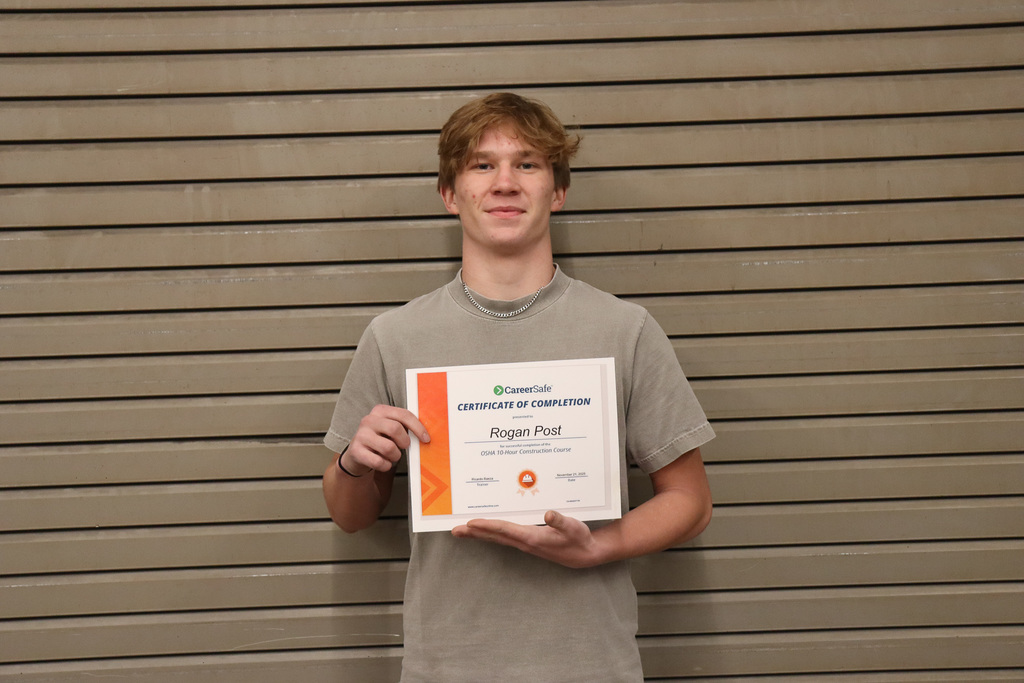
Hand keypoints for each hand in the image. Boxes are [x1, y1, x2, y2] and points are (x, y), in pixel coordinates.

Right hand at [343, 404, 428, 475]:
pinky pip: (379, 462)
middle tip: (403, 447)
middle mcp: (368, 420)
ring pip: (388, 448)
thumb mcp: (391, 429)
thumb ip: (405, 427)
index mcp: (380, 411)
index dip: (417, 427)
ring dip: (395, 456)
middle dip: (404, 441)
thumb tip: (424, 434)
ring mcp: (360, 435)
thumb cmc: (380, 440)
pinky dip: (386, 465)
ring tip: (391, 455)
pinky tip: (382, 462)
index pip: (403, 415)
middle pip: (395, 429)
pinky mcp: (355, 451)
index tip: (426, 438)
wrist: (358, 454)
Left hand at [451, 510, 606, 568]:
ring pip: (497, 538)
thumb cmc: (580, 539)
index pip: (505, 530)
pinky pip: (504, 537)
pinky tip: (484, 531)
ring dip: (479, 534)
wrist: (586, 554)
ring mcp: (525, 543)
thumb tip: (548, 514)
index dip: (487, 526)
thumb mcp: (574, 528)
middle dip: (474, 533)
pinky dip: (491, 533)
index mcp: (533, 538)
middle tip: (454, 531)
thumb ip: (561, 521)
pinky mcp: (527, 542)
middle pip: (494, 536)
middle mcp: (525, 542)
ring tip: (462, 531)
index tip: (471, 523)